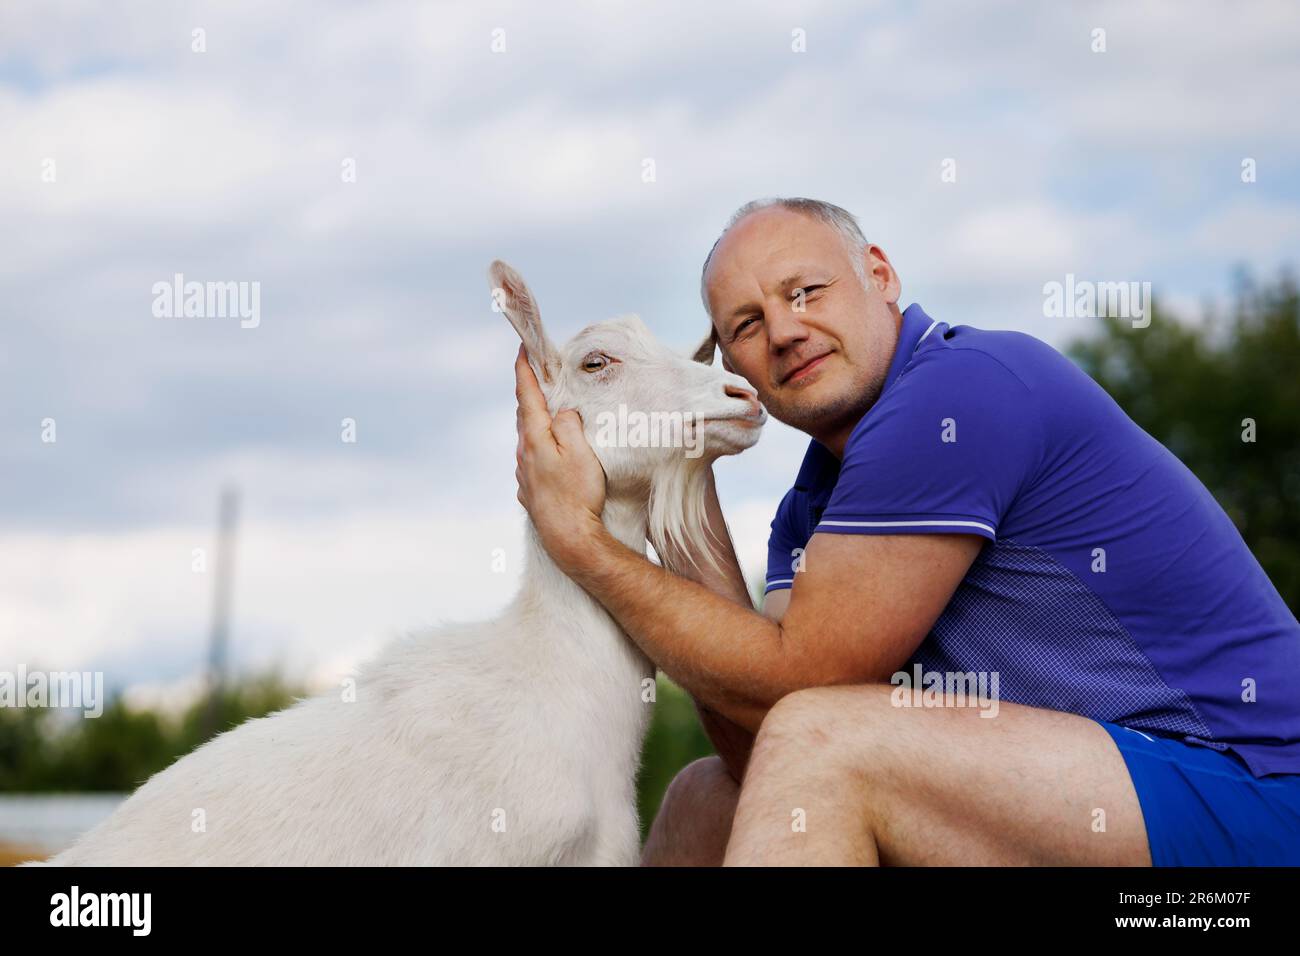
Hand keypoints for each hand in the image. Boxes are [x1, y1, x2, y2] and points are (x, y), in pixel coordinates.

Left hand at [514, 345, 606, 566]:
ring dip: (536, 422)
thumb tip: (561, 412)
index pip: (526, 395)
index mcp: (534, 438)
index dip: (525, 369)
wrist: (570, 540)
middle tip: (542, 375)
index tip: (524, 348)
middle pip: (525, 415)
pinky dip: (540, 448)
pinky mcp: (529, 492)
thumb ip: (568, 423)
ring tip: (551, 412)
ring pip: (528, 439)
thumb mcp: (581, 451)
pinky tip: (551, 454)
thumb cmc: (579, 495)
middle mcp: (523, 454)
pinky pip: (532, 461)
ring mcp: (524, 474)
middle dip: (532, 393)